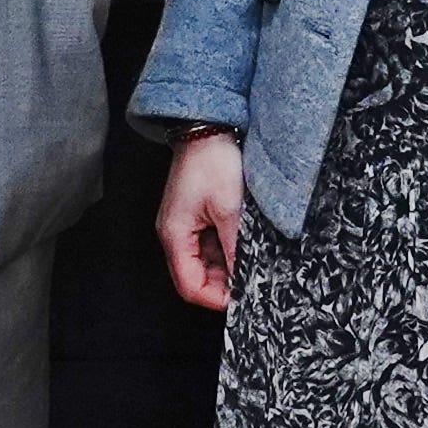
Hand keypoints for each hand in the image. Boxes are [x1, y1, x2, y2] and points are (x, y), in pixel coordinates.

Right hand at [156, 129, 248, 310]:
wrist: (207, 128)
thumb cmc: (213, 162)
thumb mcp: (230, 210)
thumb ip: (235, 249)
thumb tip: (243, 280)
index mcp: (175, 235)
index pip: (189, 286)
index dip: (215, 299)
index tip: (243, 299)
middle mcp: (175, 235)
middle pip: (196, 277)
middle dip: (223, 284)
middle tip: (253, 282)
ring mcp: (184, 226)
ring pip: (205, 263)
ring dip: (227, 267)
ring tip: (252, 261)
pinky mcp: (195, 217)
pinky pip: (209, 245)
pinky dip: (227, 250)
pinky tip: (245, 245)